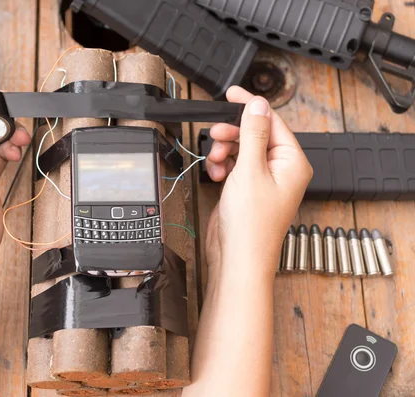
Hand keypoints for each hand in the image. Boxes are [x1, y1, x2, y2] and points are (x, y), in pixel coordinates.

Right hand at [204, 86, 311, 278]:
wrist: (237, 258)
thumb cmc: (251, 225)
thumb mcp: (250, 170)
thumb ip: (252, 134)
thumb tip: (257, 105)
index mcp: (292, 162)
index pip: (273, 122)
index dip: (250, 107)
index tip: (231, 94)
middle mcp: (280, 170)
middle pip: (255, 135)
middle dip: (232, 133)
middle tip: (215, 133)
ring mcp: (263, 180)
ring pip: (241, 150)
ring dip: (225, 150)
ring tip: (215, 160)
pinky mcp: (246, 190)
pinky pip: (234, 166)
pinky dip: (222, 166)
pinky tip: (216, 174)